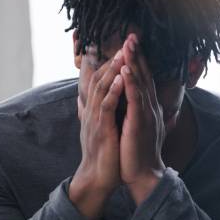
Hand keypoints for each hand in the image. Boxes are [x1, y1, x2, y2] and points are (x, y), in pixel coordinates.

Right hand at [69, 51, 125, 219]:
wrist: (99, 178)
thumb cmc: (105, 154)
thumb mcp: (103, 128)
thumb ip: (102, 112)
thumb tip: (97, 100)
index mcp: (97, 109)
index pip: (102, 80)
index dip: (111, 63)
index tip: (124, 46)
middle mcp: (93, 111)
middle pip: (101, 79)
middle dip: (113, 59)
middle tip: (125, 41)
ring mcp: (96, 119)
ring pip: (103, 89)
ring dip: (113, 70)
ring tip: (122, 54)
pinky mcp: (101, 130)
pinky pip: (106, 107)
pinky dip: (113, 92)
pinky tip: (120, 80)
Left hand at [119, 34, 166, 204]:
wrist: (144, 176)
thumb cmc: (138, 154)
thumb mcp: (137, 128)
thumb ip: (135, 113)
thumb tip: (132, 104)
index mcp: (148, 108)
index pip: (143, 78)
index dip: (139, 60)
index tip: (132, 43)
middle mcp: (151, 107)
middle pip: (144, 75)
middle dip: (138, 54)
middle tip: (132, 34)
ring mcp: (147, 114)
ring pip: (141, 82)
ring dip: (135, 62)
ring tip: (129, 45)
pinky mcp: (140, 122)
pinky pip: (136, 99)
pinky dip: (132, 83)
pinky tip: (127, 69)